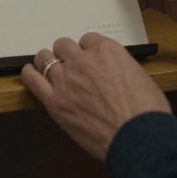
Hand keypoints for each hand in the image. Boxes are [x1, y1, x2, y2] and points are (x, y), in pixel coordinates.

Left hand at [21, 34, 171, 161]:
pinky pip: (34, 80)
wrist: (139, 137)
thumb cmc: (147, 112)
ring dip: (47, 61)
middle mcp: (83, 60)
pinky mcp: (55, 102)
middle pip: (64, 45)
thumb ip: (121, 70)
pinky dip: (30, 74)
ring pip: (46, 58)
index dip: (88, 50)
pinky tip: (29, 72)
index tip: (88, 58)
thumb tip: (115, 76)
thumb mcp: (140, 78)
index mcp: (106, 51)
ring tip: (47, 66)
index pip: (88, 40)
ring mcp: (66, 80)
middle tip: (69, 63)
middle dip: (66, 53)